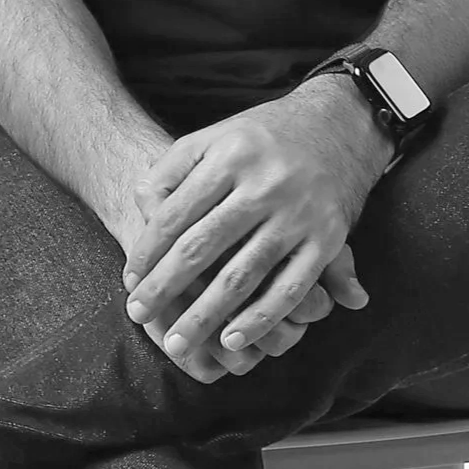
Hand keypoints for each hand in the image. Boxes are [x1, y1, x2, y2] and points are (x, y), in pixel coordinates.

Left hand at [120, 85, 384, 382]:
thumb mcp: (216, 136)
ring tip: (177, 345)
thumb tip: (140, 204)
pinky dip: (261, 318)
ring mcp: (297, 214)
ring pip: (242, 275)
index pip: (176, 213)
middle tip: (138, 316)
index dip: (148, 251)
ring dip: (205, 315)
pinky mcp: (327, 238)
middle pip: (202, 247)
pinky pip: (290, 288)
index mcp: (229, 156)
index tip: (129, 281)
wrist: (339, 124)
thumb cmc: (262, 138)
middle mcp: (263, 185)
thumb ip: (173, 167)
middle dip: (166, 287)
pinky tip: (232, 341)